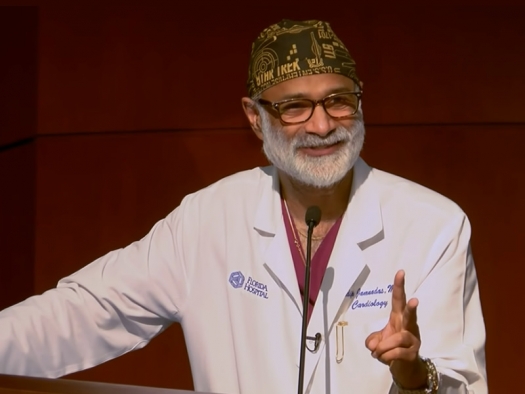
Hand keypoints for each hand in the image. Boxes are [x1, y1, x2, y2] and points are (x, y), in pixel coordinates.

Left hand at [365, 270, 426, 388]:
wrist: (405, 370)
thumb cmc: (391, 349)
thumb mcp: (378, 342)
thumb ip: (372, 340)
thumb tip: (373, 345)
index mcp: (399, 319)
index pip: (398, 300)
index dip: (399, 286)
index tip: (400, 272)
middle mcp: (409, 327)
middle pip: (410, 315)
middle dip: (411, 308)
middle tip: (415, 301)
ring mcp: (413, 341)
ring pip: (398, 339)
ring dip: (384, 347)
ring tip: (377, 352)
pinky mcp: (413, 354)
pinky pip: (396, 353)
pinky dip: (385, 357)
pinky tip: (384, 359)